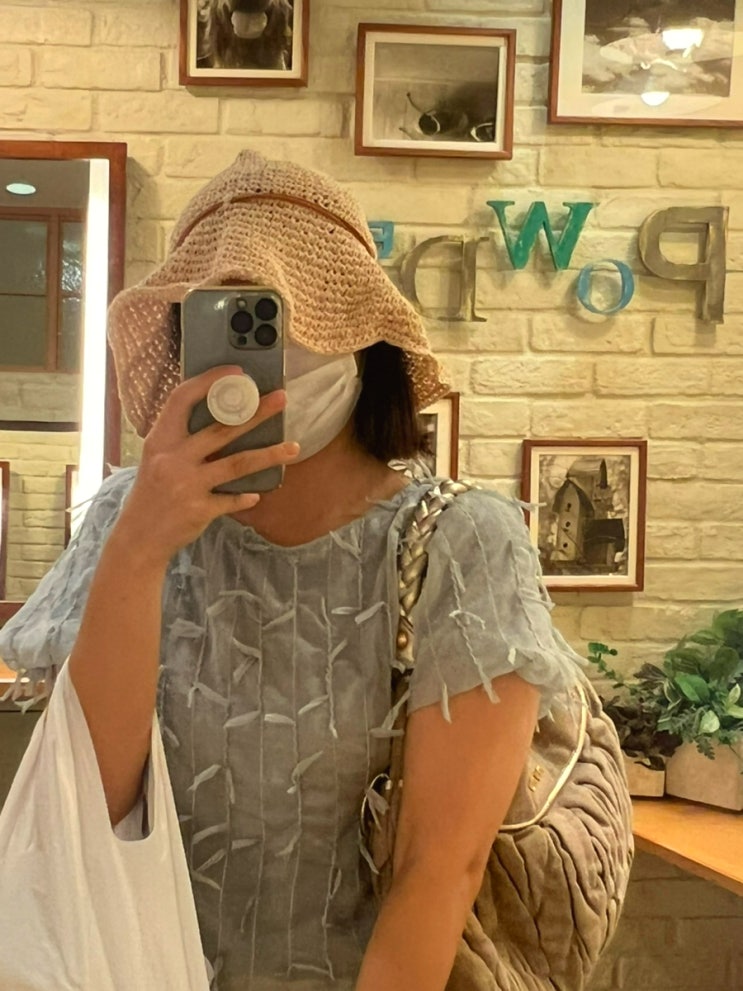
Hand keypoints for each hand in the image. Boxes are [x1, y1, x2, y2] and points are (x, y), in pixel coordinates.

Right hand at [114, 366, 298, 564]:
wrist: (138, 538)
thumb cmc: (151, 494)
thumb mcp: (155, 459)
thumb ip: (179, 440)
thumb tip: (220, 417)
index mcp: (160, 440)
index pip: (182, 399)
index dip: (209, 381)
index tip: (236, 373)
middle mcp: (173, 458)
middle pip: (222, 429)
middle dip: (256, 412)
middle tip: (281, 399)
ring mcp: (186, 484)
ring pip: (237, 463)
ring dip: (269, 454)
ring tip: (293, 447)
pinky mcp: (199, 509)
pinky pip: (232, 499)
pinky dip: (246, 497)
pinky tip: (257, 494)